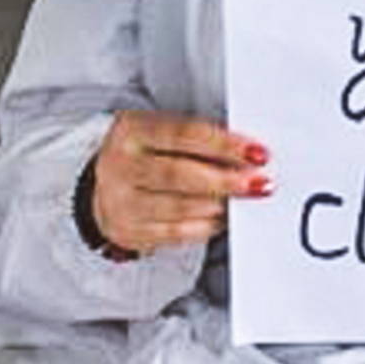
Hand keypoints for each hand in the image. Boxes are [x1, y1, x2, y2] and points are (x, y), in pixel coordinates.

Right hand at [91, 110, 271, 253]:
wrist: (105, 183)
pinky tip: (224, 217)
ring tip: (245, 199)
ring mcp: (122, 202)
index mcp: (133, 130)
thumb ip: (200, 139)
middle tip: (258, 181)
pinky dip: (206, 226)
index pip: (184, 135)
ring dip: (219, 205)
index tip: (257, 152)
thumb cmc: (147, 152)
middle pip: (180, 175)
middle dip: (225, 180)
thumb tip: (249, 154)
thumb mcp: (162, 131)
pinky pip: (176, 233)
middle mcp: (122, 166)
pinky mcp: (130, 232)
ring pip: (179, 208)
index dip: (224, 144)